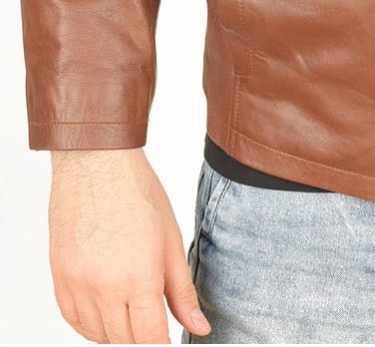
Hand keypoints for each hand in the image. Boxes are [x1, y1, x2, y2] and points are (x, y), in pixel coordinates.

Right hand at [48, 147, 211, 343]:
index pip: (150, 339)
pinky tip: (105, 310)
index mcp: (139, 278)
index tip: (168, 341)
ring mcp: (78, 284)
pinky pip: (72, 319)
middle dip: (141, 337)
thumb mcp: (171, 241)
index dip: (162, 345)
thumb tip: (198, 327)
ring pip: (97, 334)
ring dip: (116, 332)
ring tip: (130, 311)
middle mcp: (104, 287)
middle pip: (124, 340)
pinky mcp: (59, 277)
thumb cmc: (138, 193)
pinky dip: (89, 323)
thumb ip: (182, 291)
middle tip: (152, 320)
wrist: (97, 163)